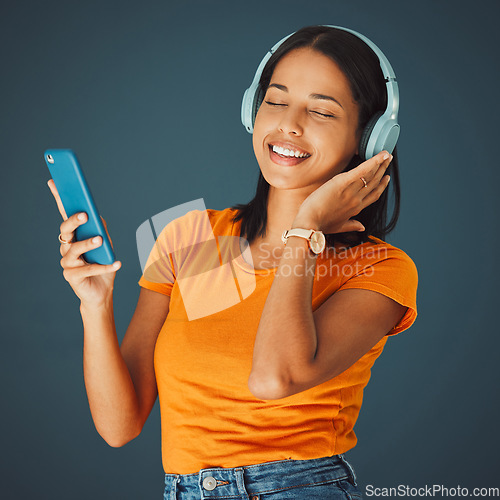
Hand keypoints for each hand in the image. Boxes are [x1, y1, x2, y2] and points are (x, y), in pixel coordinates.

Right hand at [47, 179, 120, 306]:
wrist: (102, 291)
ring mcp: (67, 263)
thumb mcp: (106, 244)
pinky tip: (116, 263)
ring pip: (73, 250)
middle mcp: (66, 247)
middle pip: (65, 231)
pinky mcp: (71, 277)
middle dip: (73, 221)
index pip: (64, 215)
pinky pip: (88, 269)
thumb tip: (96, 216)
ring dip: (87, 244)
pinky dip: (103, 266)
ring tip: (100, 240)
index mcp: (73, 236)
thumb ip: (100, 230)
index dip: (59, 199)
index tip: (54, 182)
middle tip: (84, 215)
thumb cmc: (102, 264)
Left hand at [293, 151, 391, 233]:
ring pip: (370, 175)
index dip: (381, 185)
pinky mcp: (342, 183)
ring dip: (379, 163)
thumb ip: (352, 225)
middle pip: (374, 182)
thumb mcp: (338, 227)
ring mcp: (351, 192)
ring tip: (386, 155)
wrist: (310, 223)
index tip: (386, 178)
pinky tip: (380, 155)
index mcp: (356, 209)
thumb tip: (362, 227)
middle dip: (382, 170)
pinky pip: (361, 171)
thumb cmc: (320, 224)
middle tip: (387, 160)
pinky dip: (372, 162)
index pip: (373, 195)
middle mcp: (357, 200)